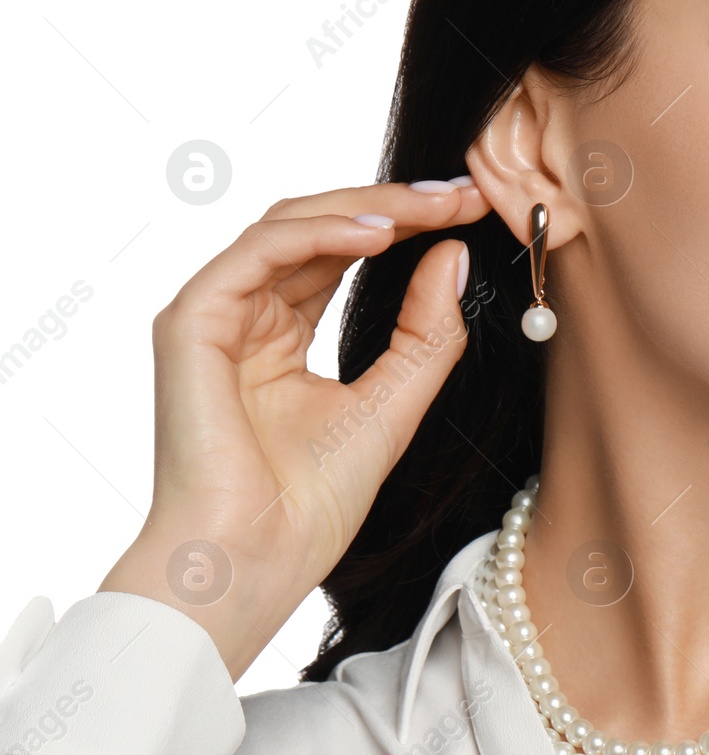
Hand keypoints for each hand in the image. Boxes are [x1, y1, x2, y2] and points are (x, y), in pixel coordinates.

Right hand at [97, 179, 490, 680]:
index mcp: (282, 335)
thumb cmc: (310, 503)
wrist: (256, 560)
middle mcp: (245, 316)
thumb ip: (425, 334)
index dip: (408, 225)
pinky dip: (323, 234)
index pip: (345, 255)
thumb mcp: (394, 404)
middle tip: (463, 193)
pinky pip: (261, 252)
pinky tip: (383, 233)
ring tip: (435, 208)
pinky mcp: (192, 322)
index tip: (471, 209)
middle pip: (321, 229)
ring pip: (291, 226)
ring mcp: (214, 315)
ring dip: (368, 207)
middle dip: (396, 205)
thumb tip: (452, 254)